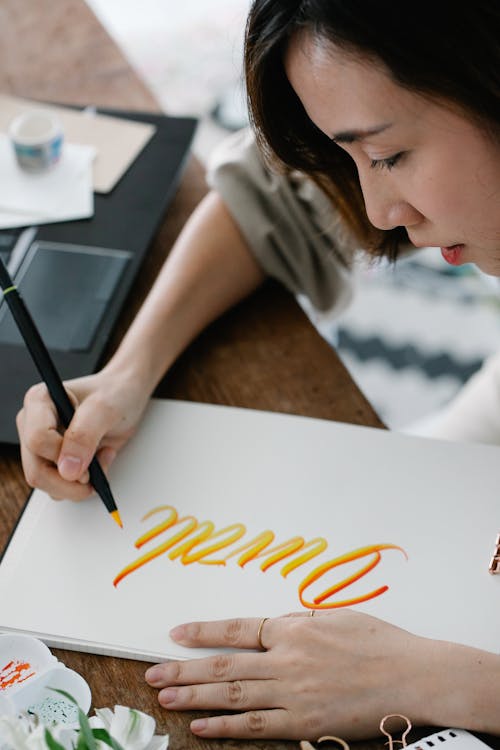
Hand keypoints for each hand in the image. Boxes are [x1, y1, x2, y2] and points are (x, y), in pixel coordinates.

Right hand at [16, 366, 149, 499]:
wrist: (126, 396)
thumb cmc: (115, 393)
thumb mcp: (105, 408)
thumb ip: (84, 435)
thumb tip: (67, 470)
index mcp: (39, 401)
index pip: (37, 440)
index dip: (62, 456)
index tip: (89, 457)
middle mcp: (33, 424)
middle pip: (36, 470)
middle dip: (70, 480)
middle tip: (97, 472)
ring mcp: (41, 445)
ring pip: (45, 483)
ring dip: (78, 483)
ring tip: (101, 457)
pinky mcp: (52, 460)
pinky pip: (58, 487)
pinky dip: (81, 484)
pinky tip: (97, 463)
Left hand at [145, 610, 430, 740]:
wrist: (413, 677)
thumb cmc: (379, 642)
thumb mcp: (336, 617)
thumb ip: (299, 622)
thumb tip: (272, 626)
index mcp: (294, 628)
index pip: (236, 629)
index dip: (203, 632)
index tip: (176, 634)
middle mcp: (286, 660)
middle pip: (225, 665)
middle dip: (184, 669)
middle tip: (153, 673)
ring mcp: (293, 694)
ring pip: (233, 695)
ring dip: (195, 697)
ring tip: (165, 698)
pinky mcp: (304, 724)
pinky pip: (256, 726)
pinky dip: (226, 726)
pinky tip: (202, 726)